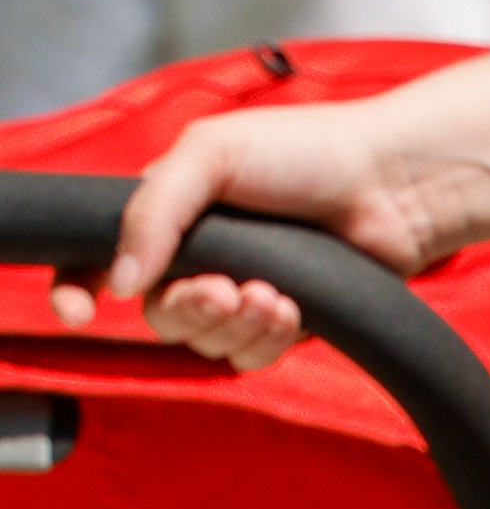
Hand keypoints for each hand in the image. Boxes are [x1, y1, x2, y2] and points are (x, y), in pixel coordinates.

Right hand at [44, 95, 478, 370]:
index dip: (77, 291)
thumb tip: (119, 281)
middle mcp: (199, 255)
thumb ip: (153, 211)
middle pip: (159, 314)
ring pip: (205, 342)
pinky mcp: (287, 321)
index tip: (81, 313)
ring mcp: (243, 290)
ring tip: (272, 294)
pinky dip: (265, 340)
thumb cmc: (306, 151)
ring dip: (233, 325)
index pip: (98, 261)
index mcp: (168, 211)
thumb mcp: (210, 155)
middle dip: (188, 308)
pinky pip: (250, 357)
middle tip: (225, 289)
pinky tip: (291, 308)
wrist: (393, 183)